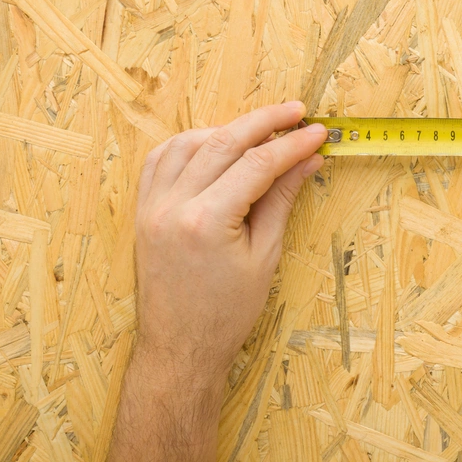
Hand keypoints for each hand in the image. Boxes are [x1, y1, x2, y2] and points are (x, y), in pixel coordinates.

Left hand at [133, 101, 327, 383]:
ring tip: (259, 129)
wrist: (179, 348)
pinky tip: (215, 143)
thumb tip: (307, 161)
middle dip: (264, 122)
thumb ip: (282, 199)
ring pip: (188, 143)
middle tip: (296, 112)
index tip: (318, 132)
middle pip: (223, 142)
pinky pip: (161, 160)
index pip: (257, 164)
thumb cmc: (225, 313)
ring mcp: (151, 207)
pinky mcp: (143, 211)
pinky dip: (189, 143)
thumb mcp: (265, 256)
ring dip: (226, 129)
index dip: (292, 145)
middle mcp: (172, 207)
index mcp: (206, 221)